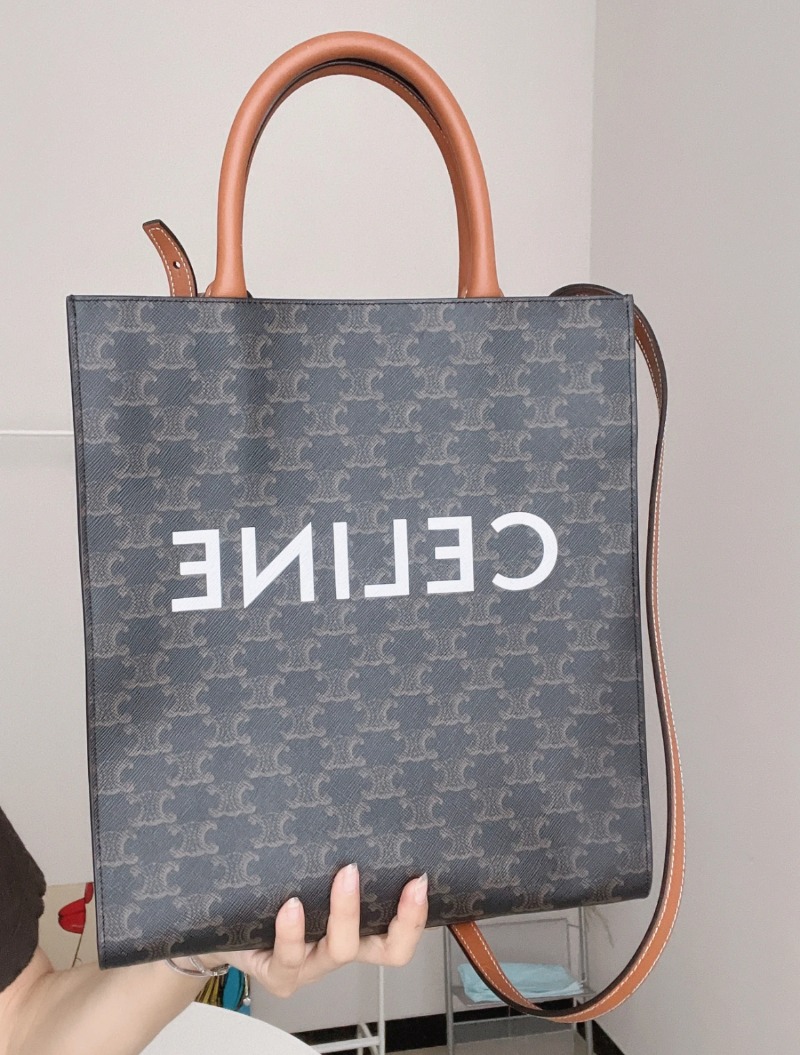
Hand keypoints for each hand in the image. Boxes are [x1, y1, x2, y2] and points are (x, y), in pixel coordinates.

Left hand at [204, 865, 427, 997]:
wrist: (223, 928)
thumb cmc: (271, 896)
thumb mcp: (306, 874)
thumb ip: (329, 850)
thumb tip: (346, 790)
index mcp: (356, 930)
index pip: (400, 933)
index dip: (416, 914)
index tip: (420, 878)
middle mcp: (339, 948)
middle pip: (389, 951)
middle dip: (402, 918)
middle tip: (407, 882)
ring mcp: (311, 964)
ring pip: (340, 949)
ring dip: (347, 910)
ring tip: (345, 875)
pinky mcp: (278, 973)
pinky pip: (290, 957)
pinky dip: (293, 931)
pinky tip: (291, 906)